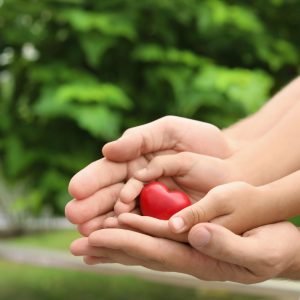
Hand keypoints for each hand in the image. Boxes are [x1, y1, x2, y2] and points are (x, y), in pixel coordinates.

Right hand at [66, 116, 235, 233]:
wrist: (233, 161)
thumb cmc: (200, 142)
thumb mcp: (168, 130)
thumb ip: (139, 138)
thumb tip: (108, 149)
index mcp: (135, 162)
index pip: (108, 172)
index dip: (92, 180)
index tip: (76, 188)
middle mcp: (139, 186)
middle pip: (110, 197)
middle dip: (91, 206)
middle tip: (75, 215)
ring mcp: (152, 205)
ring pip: (123, 216)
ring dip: (105, 224)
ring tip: (88, 230)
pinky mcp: (168, 221)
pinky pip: (147, 228)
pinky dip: (131, 233)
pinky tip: (117, 236)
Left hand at [70, 221, 299, 282]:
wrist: (280, 244)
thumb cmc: (274, 246)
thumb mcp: (258, 247)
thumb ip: (225, 242)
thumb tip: (193, 231)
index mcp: (200, 258)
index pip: (156, 251)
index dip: (126, 243)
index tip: (98, 236)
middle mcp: (187, 255)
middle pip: (141, 251)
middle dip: (109, 247)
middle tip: (78, 245)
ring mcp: (186, 246)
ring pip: (143, 244)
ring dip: (115, 242)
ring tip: (88, 241)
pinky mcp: (188, 236)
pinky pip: (155, 235)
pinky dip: (133, 233)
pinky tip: (118, 230)